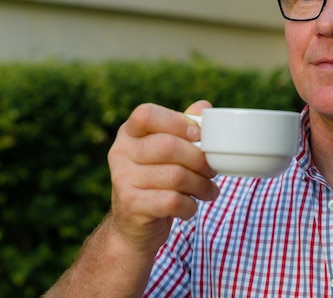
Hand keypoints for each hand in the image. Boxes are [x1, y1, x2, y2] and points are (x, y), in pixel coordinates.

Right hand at [106, 100, 218, 254]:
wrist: (133, 225)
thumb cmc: (157, 180)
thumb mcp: (167, 152)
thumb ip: (184, 127)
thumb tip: (204, 106)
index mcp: (129, 132)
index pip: (147, 115)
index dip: (177, 122)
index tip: (198, 136)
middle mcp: (120, 152)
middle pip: (168, 146)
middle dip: (199, 159)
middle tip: (211, 170)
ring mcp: (122, 179)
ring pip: (175, 176)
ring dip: (201, 185)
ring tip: (208, 190)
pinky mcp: (131, 205)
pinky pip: (172, 200)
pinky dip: (190, 205)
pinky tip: (190, 206)